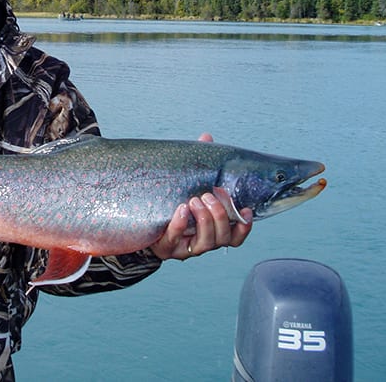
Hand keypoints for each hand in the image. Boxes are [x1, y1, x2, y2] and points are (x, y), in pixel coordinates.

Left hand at [150, 132, 252, 260]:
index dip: (244, 226)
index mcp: (213, 230)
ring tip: (195, 200)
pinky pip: (176, 239)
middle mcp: (204, 241)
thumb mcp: (187, 182)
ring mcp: (186, 247)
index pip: (236, 236)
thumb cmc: (171, 200)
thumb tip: (206, 137)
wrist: (141, 221)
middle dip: (220, 215)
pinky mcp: (167, 248)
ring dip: (205, 220)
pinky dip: (180, 224)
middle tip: (209, 195)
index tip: (245, 209)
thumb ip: (200, 165)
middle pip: (223, 237)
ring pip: (207, 242)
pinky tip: (181, 210)